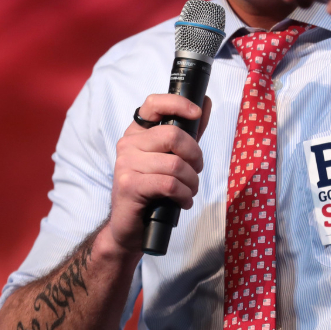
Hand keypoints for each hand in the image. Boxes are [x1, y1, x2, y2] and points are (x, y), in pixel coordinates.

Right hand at [106, 94, 212, 253]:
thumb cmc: (153, 191)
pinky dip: (183, 195)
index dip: (178, 104)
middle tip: (196, 172)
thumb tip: (204, 102)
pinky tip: (183, 202)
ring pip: (174, 164)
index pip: (154, 103)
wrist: (131, 227)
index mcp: (138, 132)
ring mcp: (126, 163)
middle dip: (195, 156)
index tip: (196, 114)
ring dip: (191, 182)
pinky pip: (168, 184)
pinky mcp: (129, 185)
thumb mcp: (172, 157)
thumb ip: (188, 131)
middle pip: (173, 136)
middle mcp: (128, 143)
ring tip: (189, 192)